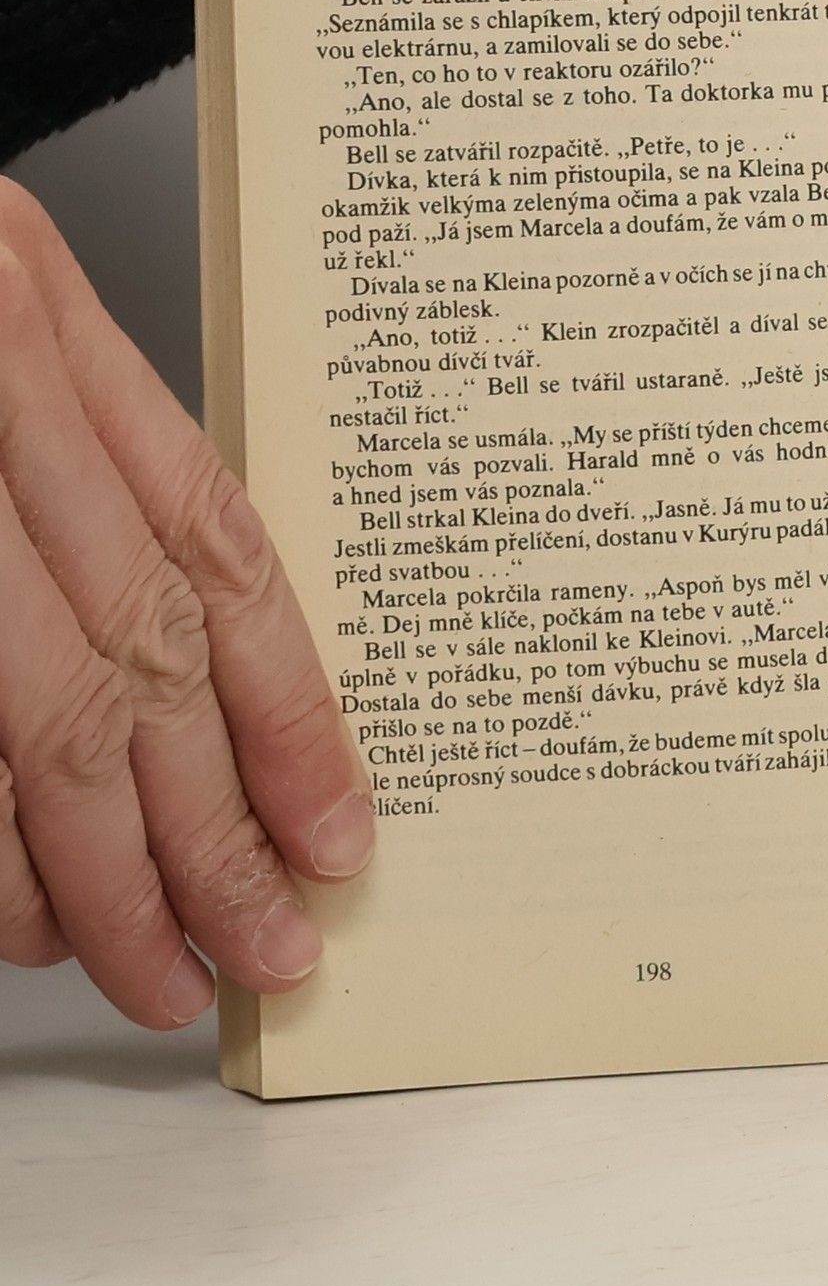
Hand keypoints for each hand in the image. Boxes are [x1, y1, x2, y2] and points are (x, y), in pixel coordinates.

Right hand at [0, 182, 373, 1027]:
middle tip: (266, 945)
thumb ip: (105, 461)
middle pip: (141, 673)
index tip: (336, 831)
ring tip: (158, 964)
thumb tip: (205, 652)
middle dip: (212, 835)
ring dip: (104, 876)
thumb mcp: (10, 321)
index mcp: (52, 342)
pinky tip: (30, 915)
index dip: (292, 711)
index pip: (220, 560)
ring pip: (44, 732)